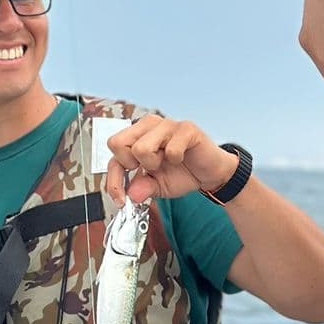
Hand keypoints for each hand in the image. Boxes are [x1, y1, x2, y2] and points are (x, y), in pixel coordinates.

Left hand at [106, 116, 237, 204]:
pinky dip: (176, 160)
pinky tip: (182, 158)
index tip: (121, 199)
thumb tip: (129, 195)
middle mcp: (149, 125)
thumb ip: (141, 188)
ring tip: (166, 162)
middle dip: (133, 165)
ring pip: (141, 148)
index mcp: (137, 135)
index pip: (112, 149)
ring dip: (154, 164)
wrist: (210, 175)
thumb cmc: (182, 174)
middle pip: (118, 143)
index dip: (114, 178)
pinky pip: (171, 149)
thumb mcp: (156, 187)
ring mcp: (167, 124)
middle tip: (149, 169)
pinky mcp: (186, 128)